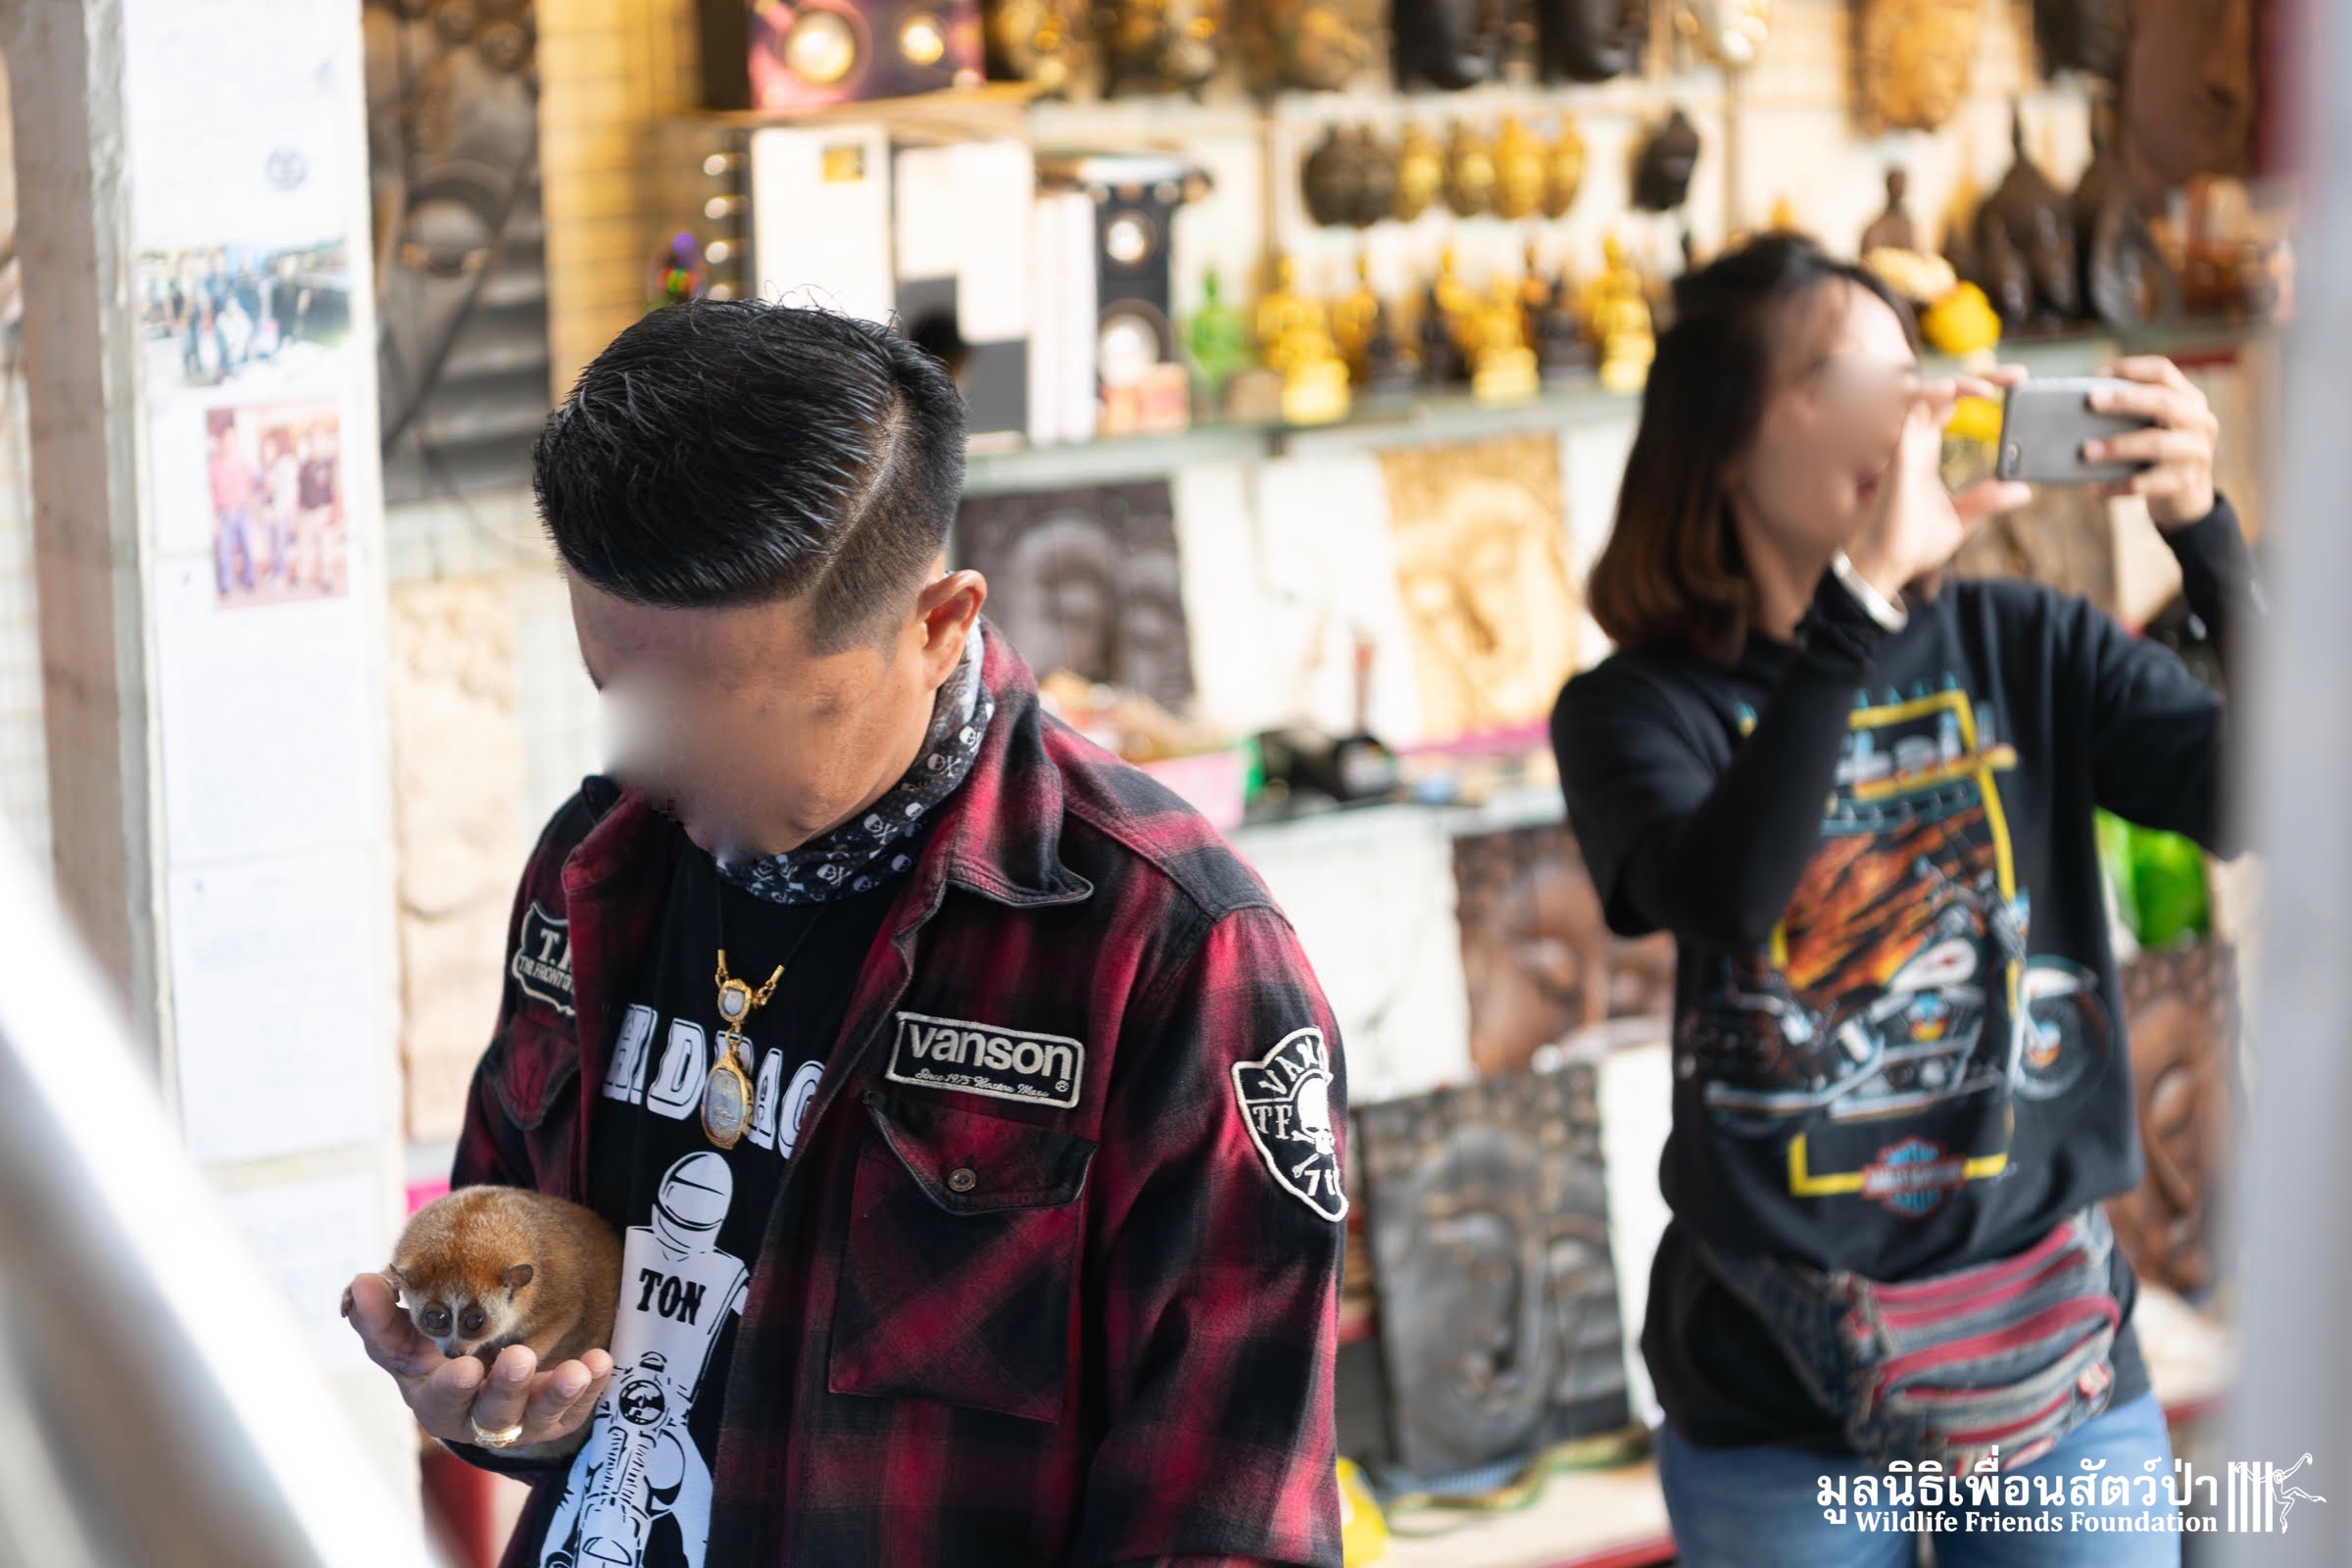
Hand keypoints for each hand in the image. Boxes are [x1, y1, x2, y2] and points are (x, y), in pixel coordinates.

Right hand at [343, 1272, 611, 1455]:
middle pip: (493, 1414)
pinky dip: (593, 1384)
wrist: (477, 1375)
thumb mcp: (403, 1338)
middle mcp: (478, 1419)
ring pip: (540, 1415)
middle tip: (519, 1358)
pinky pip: (579, 1405)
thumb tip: (361, 1282)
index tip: (466, 1367)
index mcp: (435, 1402)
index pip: (441, 1400)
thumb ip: (380, 1315)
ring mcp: (521, 1420)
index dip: (453, 1388)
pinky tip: (601, 1360)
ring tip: (577, 1369)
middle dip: (507, 1388)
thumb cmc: (431, 1356)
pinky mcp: (557, 1415)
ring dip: (558, 1392)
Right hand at [1845, 370, 2032, 597]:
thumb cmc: (1913, 543)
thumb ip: (1988, 500)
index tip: (2016, 382)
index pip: (1952, 404)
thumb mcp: (1962, 519)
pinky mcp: (1899, 455)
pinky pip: (1912, 416)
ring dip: (1962, 383)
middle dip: (1982, 376)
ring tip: (1994, 384)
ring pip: (1929, 395)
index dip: (1980, 387)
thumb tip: (2022, 491)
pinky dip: (1932, 398)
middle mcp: (1914, 441)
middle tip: (2021, 374)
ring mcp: (1905, 445)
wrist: (1887, 564)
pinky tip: (1953, 391)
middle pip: (1946, 392)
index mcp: (1925, 450)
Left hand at [2086, 357, 2218, 528]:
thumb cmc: (2158, 455)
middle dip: (2126, 400)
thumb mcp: (2155, 427)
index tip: (2099, 374)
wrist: (2187, 499)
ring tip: (2086, 450)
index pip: (2164, 372)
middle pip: (2164, 403)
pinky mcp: (2185, 484)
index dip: (2132, 369)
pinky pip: (2146, 483)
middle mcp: (2199, 421)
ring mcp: (2196, 453)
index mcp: (2188, 399)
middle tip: (2091, 400)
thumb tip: (2080, 404)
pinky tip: (2094, 486)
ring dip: (2118, 446)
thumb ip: (2132, 412)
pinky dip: (2116, 484)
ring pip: (2157, 444)